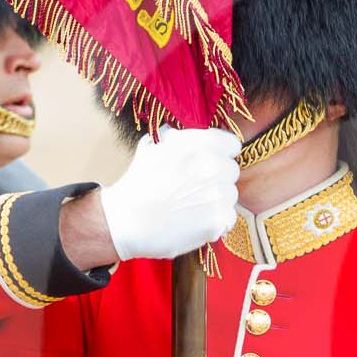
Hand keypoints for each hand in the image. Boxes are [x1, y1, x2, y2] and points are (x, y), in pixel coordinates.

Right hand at [90, 126, 240, 262]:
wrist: (125, 221)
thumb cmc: (136, 185)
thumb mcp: (153, 149)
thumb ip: (176, 140)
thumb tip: (181, 134)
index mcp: (197, 144)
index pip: (231, 145)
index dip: (221, 154)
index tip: (210, 164)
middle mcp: (210, 165)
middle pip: (231, 171)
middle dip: (217, 178)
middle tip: (194, 189)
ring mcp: (216, 193)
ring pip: (231, 195)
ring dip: (217, 200)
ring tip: (191, 206)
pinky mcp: (218, 219)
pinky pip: (229, 218)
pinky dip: (217, 222)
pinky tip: (195, 222)